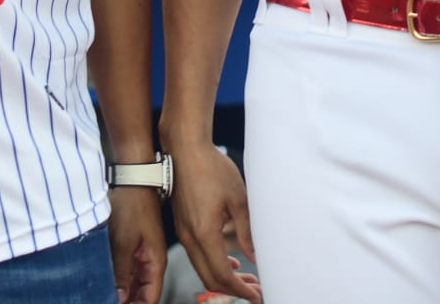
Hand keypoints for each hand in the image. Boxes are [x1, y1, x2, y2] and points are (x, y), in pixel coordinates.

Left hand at [107, 186, 166, 303]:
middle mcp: (151, 260)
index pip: (151, 298)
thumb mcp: (124, 243)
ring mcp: (141, 252)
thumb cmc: (133, 203)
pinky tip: (105, 282)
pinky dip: (117, 278)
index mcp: (156, 262)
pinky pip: (126, 269)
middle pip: (141, 292)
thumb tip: (120, 298)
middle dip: (128, 301)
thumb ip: (123, 273)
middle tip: (108, 302)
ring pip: (132, 282)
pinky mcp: (131, 244)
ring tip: (104, 296)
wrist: (131, 177)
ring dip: (121, 292)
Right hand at [167, 142, 260, 301]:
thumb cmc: (211, 168)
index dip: (240, 289)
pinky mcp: (182, 225)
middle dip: (232, 290)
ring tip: (246, 279)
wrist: (185, 149)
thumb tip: (256, 256)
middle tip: (255, 291)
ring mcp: (183, 232)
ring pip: (202, 269)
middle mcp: (190, 237)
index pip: (222, 275)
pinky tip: (230, 261)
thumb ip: (247, 231)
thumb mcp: (238, 198)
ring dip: (223, 278)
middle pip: (209, 278)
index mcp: (204, 233)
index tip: (256, 294)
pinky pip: (196, 255)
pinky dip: (213, 265)